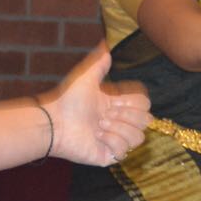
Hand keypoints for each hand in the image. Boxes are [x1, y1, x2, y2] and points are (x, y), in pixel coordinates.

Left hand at [38, 45, 151, 165]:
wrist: (54, 122)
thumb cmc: (67, 100)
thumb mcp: (86, 77)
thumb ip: (99, 63)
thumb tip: (106, 45)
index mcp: (117, 105)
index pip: (144, 103)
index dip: (134, 101)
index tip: (114, 100)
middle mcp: (119, 122)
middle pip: (146, 120)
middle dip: (127, 116)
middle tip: (105, 114)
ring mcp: (115, 140)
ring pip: (138, 136)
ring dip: (118, 129)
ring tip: (99, 126)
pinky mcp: (109, 155)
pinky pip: (125, 150)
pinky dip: (111, 141)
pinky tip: (96, 136)